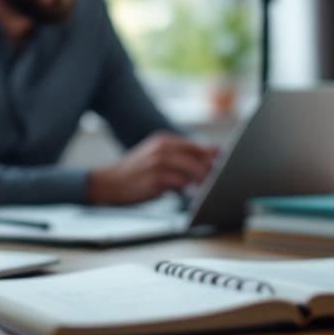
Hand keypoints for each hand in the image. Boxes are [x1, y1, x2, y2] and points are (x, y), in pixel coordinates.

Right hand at [87, 132, 217, 205]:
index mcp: (163, 140)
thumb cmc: (136, 174)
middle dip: (211, 169)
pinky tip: (189, 194)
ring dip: (201, 181)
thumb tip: (211, 158)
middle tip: (220, 181)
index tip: (225, 167)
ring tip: (205, 189)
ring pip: (192, 169)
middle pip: (198, 156)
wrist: (108, 184)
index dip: (213, 157)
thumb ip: (179, 157)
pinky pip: (180, 183)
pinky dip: (188, 189)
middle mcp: (161, 148)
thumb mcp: (156, 158)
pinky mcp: (154, 178)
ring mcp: (157, 162)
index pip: (197, 146)